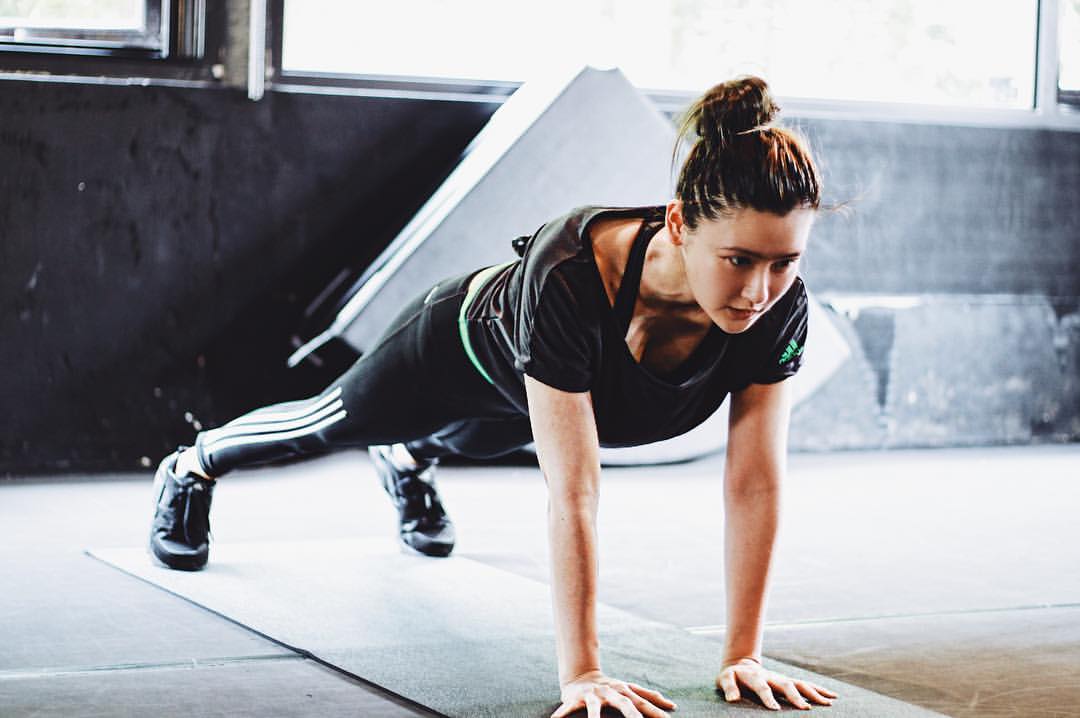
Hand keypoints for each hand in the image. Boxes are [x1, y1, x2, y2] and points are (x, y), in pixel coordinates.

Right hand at [552, 670, 677, 717]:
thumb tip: (671, 705)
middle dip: (633, 715)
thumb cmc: (611, 688)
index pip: (643, 703)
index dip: (655, 713)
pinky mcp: (575, 698)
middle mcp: (610, 692)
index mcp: (624, 692)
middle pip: (624, 704)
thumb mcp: (629, 690)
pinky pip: (568, 708)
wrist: (582, 674)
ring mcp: (593, 695)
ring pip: (594, 708)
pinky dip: (561, 715)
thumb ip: (649, 697)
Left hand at [716, 658, 836, 709]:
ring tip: (828, 703)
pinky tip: (832, 697)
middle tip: (805, 709)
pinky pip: (806, 686)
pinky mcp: (789, 682)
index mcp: (755, 677)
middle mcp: (772, 677)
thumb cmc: (732, 676)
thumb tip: (732, 699)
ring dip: (813, 693)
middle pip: (786, 685)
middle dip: (796, 696)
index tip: (774, 709)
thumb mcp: (725, 679)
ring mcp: (782, 678)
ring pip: (800, 684)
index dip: (767, 698)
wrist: (740, 665)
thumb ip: (728, 688)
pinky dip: (819, 690)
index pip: (762, 688)